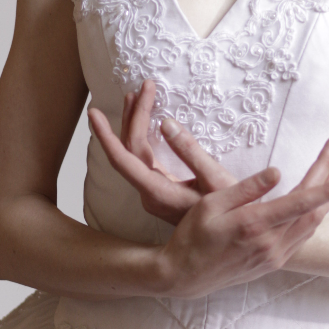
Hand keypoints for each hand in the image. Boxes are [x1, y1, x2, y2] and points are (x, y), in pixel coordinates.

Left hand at [88, 81, 229, 223]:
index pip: (123, 159)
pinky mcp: (162, 190)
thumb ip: (190, 152)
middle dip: (132, 116)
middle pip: (130, 150)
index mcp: (158, 192)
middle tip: (140, 88)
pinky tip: (149, 123)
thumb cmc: (231, 214)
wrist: (235, 241)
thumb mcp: (216, 180)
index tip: (94, 114)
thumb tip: (166, 123)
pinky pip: (144, 160)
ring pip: (135, 154)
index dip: (106, 136)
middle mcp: (150, 193)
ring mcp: (155, 192)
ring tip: (136, 97)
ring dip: (135, 124)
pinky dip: (144, 136)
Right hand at [154, 149, 328, 298]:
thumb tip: (277, 172)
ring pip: (311, 227)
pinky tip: (317, 204)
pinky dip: (313, 217)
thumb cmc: (193, 235)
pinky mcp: (272, 263)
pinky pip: (301, 238)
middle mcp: (270, 243)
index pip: (301, 202)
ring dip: (326, 200)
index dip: (327, 187)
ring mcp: (274, 256)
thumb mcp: (212, 204)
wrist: (183, 276)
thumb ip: (247, 188)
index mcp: (255, 224)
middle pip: (313, 212)